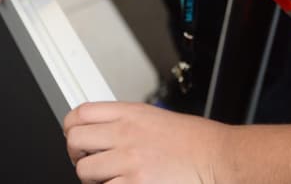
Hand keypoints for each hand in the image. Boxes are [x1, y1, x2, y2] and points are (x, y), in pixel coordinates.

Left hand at [64, 102, 225, 182]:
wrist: (219, 159)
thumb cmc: (197, 142)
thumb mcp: (157, 118)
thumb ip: (127, 122)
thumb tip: (103, 132)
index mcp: (131, 113)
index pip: (80, 113)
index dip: (71, 127)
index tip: (75, 136)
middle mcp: (126, 134)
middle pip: (75, 141)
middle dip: (77, 154)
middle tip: (89, 161)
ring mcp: (128, 162)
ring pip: (84, 171)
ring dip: (94, 179)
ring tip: (112, 178)